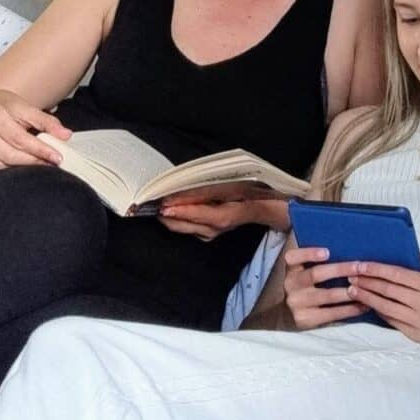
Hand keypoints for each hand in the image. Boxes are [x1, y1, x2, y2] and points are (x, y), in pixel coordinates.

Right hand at [0, 89, 71, 169]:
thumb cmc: (1, 107)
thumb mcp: (24, 107)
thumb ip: (45, 121)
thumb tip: (66, 135)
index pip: (21, 137)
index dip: (41, 149)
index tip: (57, 157)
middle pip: (11, 153)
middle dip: (35, 161)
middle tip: (51, 164)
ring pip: (2, 163)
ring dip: (23, 167)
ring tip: (39, 164)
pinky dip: (8, 168)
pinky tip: (19, 164)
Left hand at [158, 199, 287, 241]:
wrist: (269, 208)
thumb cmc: (254, 193)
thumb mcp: (235, 186)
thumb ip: (210, 190)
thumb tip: (187, 192)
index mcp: (225, 216)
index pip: (197, 214)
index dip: (179, 209)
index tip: (163, 205)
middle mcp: (217, 228)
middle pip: (186, 225)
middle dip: (167, 216)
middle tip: (150, 205)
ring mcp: (213, 233)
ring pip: (185, 228)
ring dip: (170, 218)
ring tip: (155, 207)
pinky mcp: (210, 232)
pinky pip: (189, 228)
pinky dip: (178, 220)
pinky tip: (170, 212)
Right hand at [283, 246, 369, 329]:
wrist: (287, 317)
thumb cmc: (304, 289)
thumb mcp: (302, 274)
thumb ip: (314, 263)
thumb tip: (346, 250)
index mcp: (290, 269)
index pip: (293, 257)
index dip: (309, 253)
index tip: (327, 252)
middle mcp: (290, 285)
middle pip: (316, 274)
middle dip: (340, 269)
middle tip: (359, 267)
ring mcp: (296, 303)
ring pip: (327, 295)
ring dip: (350, 291)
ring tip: (367, 287)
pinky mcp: (305, 320)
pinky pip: (332, 313)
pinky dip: (350, 309)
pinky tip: (363, 305)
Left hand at [348, 251, 419, 343]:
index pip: (398, 276)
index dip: (377, 270)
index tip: (360, 265)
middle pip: (389, 291)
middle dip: (367, 283)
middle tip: (349, 276)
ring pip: (388, 308)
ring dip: (367, 298)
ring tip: (352, 290)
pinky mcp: (418, 336)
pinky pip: (393, 322)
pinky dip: (379, 312)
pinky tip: (367, 304)